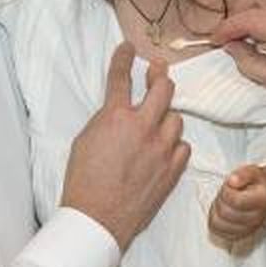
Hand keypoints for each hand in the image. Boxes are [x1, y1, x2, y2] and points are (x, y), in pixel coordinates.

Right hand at [61, 43, 189, 250]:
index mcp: (115, 117)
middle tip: (157, 70)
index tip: (128, 48)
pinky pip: (182, 146)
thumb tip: (118, 111)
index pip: (121, 77)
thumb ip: (106, 120)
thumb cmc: (83, 182)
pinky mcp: (173, 169)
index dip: (123, 58)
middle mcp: (143, 127)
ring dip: (166, 117)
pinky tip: (164, 149)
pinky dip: (174, 145)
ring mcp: (162, 148)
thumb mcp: (85, 140)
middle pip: (163, 88)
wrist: (98, 218)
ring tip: (157, 122)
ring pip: (176, 119)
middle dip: (160, 75)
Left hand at [208, 165, 265, 242]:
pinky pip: (219, 232)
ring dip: (216, 211)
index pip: (235, 201)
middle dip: (220, 201)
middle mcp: (256, 218)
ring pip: (219, 224)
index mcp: (261, 200)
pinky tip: (222, 213)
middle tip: (226, 193)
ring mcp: (249, 229)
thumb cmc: (258, 183)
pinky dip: (215, 222)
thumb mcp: (253, 172)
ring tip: (224, 203)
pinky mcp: (240, 235)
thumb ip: (243, 175)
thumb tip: (232, 181)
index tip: (230, 185)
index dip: (226, 191)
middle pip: (225, 213)